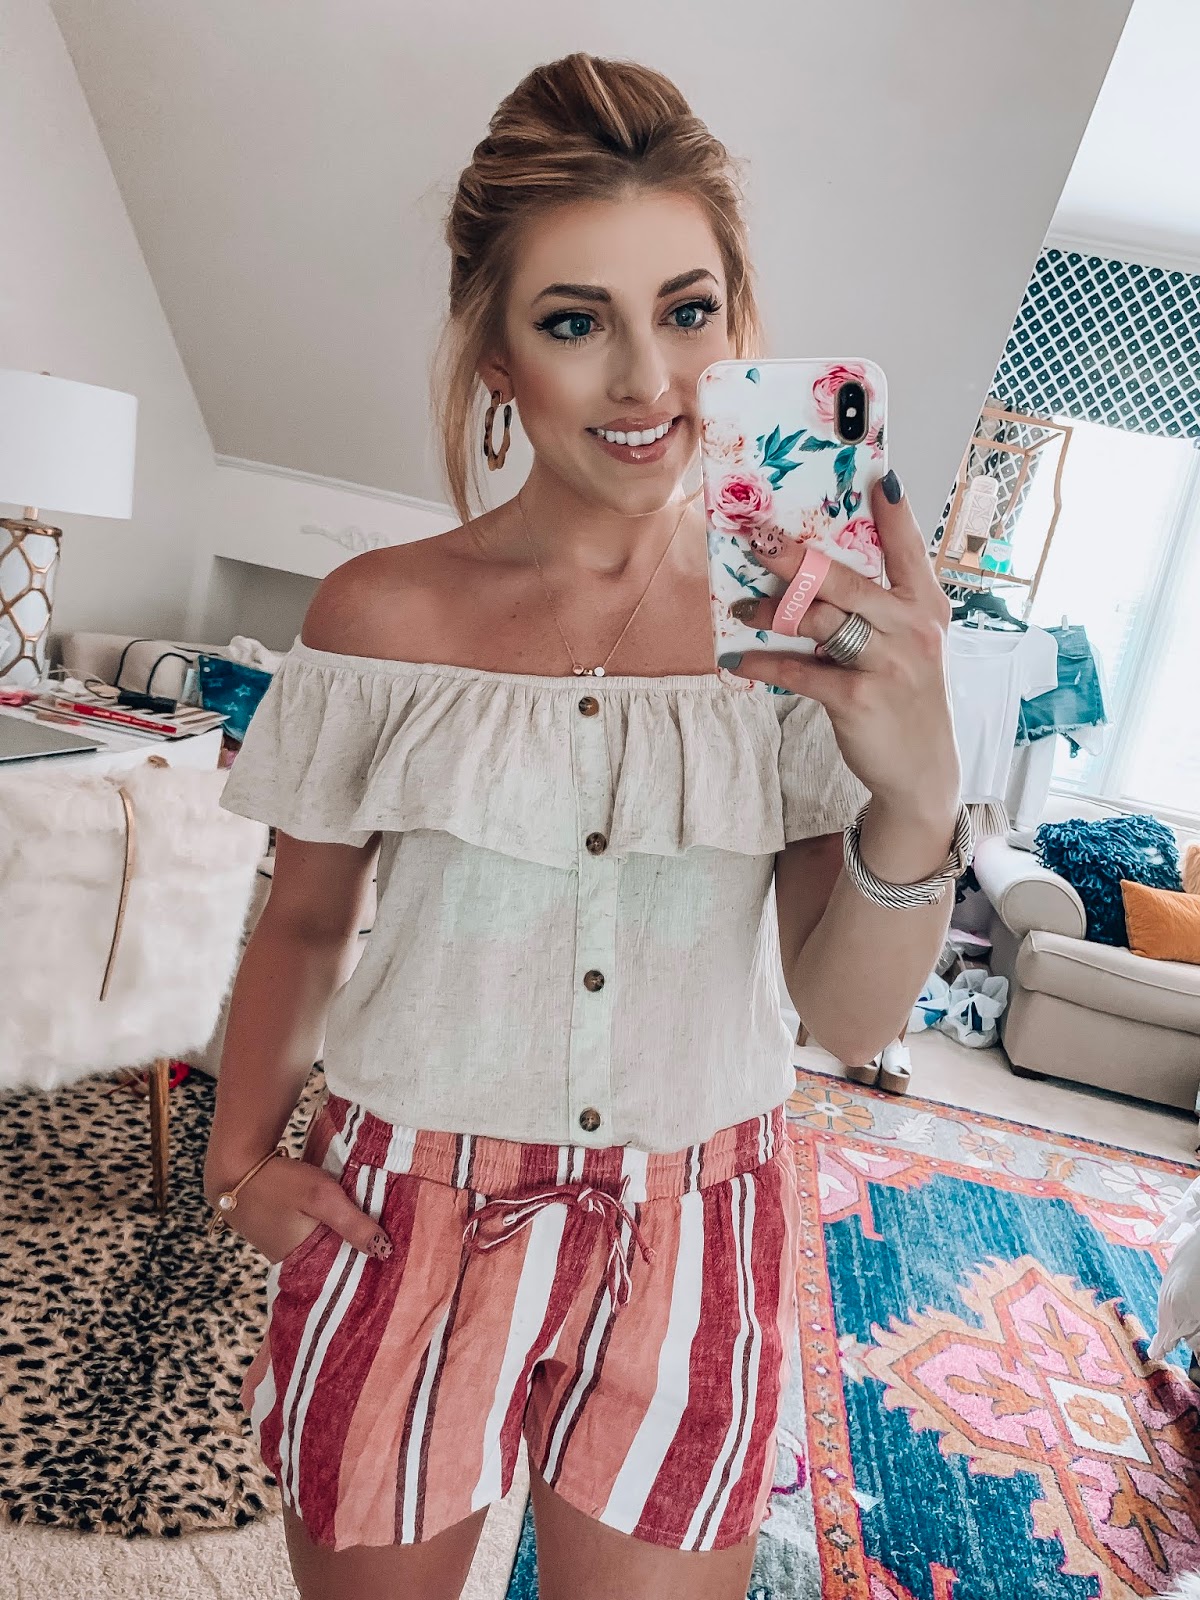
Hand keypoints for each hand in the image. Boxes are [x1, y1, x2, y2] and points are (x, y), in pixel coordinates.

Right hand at [204, 1148, 390, 1263]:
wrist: (235, 1162)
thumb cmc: (279, 1181)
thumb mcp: (323, 1198)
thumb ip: (353, 1224)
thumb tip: (385, 1252)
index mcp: (298, 1260)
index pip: (339, 1271)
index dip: (363, 1262)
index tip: (388, 1254)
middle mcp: (285, 1258)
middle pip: (329, 1256)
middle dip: (352, 1246)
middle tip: (382, 1235)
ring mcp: (277, 1242)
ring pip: (317, 1240)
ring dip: (336, 1231)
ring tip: (364, 1221)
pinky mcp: (273, 1225)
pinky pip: (305, 1229)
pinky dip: (321, 1222)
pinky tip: (336, 1210)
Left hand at [724, 471, 959, 814]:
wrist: (924, 771)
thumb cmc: (908, 697)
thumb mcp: (911, 645)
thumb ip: (881, 608)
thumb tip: (818, 574)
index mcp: (926, 608)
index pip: (909, 549)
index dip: (894, 512)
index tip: (877, 474)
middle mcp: (912, 629)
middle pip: (845, 580)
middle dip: (795, 557)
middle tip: (756, 541)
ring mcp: (887, 663)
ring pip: (818, 620)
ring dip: (771, 611)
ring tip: (741, 607)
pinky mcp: (857, 698)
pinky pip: (799, 671)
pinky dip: (764, 666)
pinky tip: (739, 662)